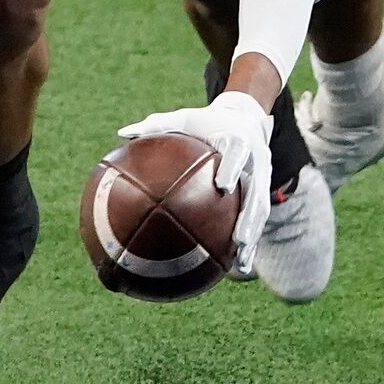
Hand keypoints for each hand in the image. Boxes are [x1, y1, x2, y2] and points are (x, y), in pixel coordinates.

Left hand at [118, 91, 275, 273]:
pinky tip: (237, 265)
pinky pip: (256, 218)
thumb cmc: (207, 120)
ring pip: (261, 211)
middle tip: (239, 240)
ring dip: (252, 238)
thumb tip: (122, 133)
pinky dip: (249, 242)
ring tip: (241, 265)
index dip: (232, 170)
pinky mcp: (261, 191)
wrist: (244, 117)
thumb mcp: (185, 117)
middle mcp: (256, 162)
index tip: (222, 186)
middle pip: (257, 192)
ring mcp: (261, 179)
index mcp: (239, 140)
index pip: (238, 154)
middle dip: (250, 218)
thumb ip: (157, 125)